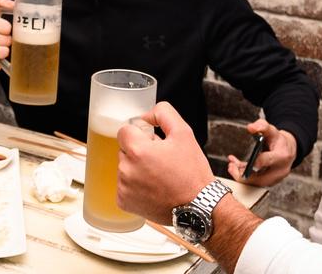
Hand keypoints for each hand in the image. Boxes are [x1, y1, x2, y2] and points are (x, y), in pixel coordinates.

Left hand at [117, 102, 215, 224]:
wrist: (198, 206)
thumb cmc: (192, 173)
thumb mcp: (184, 133)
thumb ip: (163, 114)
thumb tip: (146, 116)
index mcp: (138, 150)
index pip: (125, 130)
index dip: (141, 133)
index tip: (154, 142)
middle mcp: (126, 169)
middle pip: (125, 149)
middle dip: (139, 151)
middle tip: (161, 160)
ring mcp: (124, 188)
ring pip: (125, 167)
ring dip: (137, 168)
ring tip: (159, 175)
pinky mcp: (124, 202)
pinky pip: (125, 185)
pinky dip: (136, 185)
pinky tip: (154, 188)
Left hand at [227, 119, 296, 186]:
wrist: (287, 151)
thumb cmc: (278, 141)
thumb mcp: (271, 130)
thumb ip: (261, 126)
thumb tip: (251, 127)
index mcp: (281, 156)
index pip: (268, 160)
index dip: (257, 161)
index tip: (246, 162)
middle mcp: (279, 170)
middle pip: (260, 178)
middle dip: (243, 174)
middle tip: (231, 166)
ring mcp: (274, 179)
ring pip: (255, 182)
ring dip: (241, 175)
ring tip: (231, 166)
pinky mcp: (268, 182)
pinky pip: (254, 182)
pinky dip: (243, 176)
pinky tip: (236, 167)